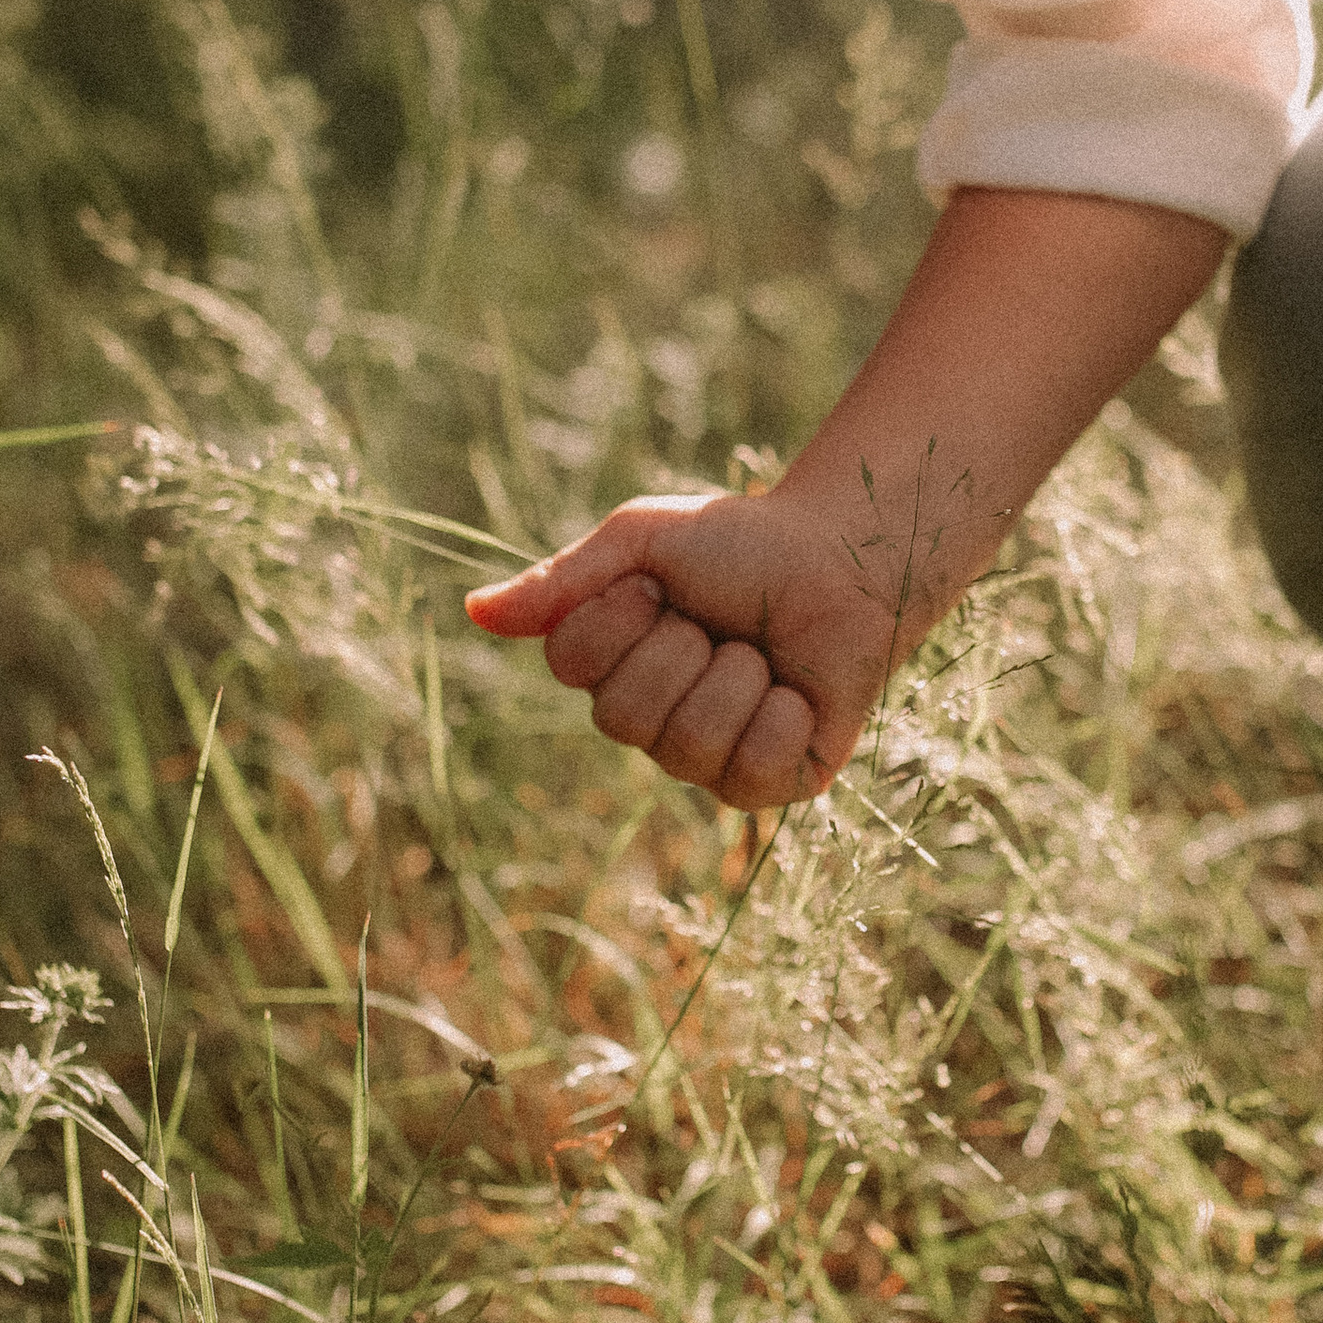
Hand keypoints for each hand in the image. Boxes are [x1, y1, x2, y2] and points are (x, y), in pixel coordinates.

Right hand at [464, 489, 924, 809]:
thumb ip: (565, 579)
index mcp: (610, 665)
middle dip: (681, 649)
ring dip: (735, 678)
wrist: (848, 560)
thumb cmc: (744, 544)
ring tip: (761, 654)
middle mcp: (650, 722)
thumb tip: (474, 611)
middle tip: (718, 621)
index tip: (660, 585)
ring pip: (686, 748)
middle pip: (622, 717)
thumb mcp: (644, 539)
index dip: (619, 617)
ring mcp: (707, 759)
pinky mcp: (770, 782)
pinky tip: (794, 694)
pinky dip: (779, 718)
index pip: (572, 665)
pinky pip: (750, 775)